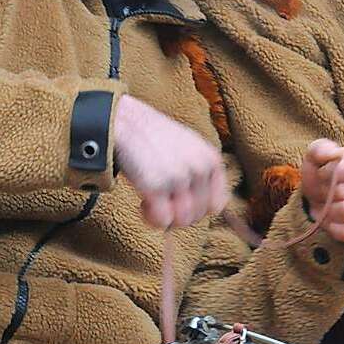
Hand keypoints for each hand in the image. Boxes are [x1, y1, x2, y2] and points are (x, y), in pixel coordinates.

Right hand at [113, 94, 227, 227]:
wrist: (125, 122)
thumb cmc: (155, 139)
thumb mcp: (191, 150)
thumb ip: (201, 175)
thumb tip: (207, 210)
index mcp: (211, 159)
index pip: (217, 205)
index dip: (198, 210)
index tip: (180, 203)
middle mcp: (200, 168)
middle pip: (198, 215)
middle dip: (178, 214)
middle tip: (161, 201)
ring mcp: (179, 177)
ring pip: (182, 221)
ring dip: (165, 218)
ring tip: (151, 201)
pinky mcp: (156, 185)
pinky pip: (162, 221)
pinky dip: (151, 219)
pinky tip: (143, 203)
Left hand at [301, 139, 343, 244]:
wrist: (319, 199)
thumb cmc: (322, 173)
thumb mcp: (316, 155)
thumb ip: (321, 149)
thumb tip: (332, 155)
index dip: (335, 170)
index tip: (323, 172)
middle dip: (325, 192)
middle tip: (324, 191)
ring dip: (328, 210)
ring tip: (328, 205)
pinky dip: (333, 228)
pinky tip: (333, 220)